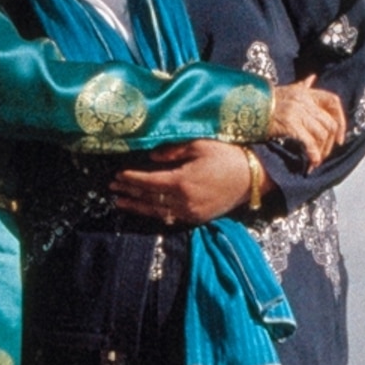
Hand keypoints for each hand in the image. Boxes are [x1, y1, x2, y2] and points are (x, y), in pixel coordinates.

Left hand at [111, 141, 262, 224]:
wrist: (253, 177)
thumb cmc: (227, 156)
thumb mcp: (200, 145)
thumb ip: (172, 151)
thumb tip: (151, 156)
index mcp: (182, 181)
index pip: (148, 182)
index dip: (131, 179)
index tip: (118, 175)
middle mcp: (184, 201)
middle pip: (149, 198)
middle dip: (129, 192)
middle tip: (112, 188)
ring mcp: (191, 212)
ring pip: (158, 212)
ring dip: (137, 207)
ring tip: (120, 203)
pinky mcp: (199, 218)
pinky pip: (172, 218)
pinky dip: (156, 214)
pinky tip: (147, 210)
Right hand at [267, 79, 346, 167]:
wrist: (242, 106)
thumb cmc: (262, 101)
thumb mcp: (285, 90)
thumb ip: (301, 86)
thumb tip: (312, 78)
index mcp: (305, 92)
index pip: (333, 102)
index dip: (341, 120)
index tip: (339, 137)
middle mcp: (304, 100)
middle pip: (329, 123)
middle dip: (330, 143)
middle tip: (323, 155)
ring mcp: (297, 112)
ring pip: (322, 134)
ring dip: (322, 151)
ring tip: (315, 161)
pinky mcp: (290, 124)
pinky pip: (310, 142)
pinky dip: (313, 155)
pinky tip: (311, 163)